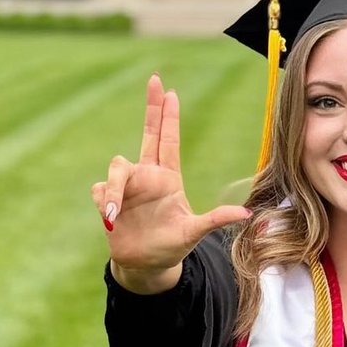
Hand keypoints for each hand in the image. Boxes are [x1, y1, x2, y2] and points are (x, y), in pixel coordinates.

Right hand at [90, 73, 250, 292]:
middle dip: (151, 108)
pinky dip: (104, 203)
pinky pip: (101, 191)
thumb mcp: (195, 233)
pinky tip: (110, 220)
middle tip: (154, 80)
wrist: (146, 266)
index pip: (168, 141)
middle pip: (147, 134)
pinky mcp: (108, 201)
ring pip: (117, 168)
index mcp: (168, 179)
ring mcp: (127, 188)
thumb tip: (245, 214)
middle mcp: (147, 178)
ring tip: (113, 215)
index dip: (168, 117)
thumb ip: (215, 220)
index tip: (169, 91)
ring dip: (114, 189)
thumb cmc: (171, 247)